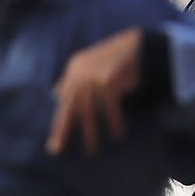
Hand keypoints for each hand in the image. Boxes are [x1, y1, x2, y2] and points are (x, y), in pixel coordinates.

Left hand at [47, 28, 143, 156]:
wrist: (138, 45)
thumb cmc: (116, 59)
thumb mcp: (91, 66)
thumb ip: (74, 79)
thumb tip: (55, 93)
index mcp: (74, 68)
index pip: (63, 99)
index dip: (59, 121)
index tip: (56, 141)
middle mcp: (80, 72)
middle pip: (69, 106)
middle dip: (63, 129)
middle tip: (57, 149)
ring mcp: (94, 76)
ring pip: (88, 110)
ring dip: (90, 132)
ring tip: (92, 150)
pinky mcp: (109, 80)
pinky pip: (110, 108)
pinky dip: (114, 122)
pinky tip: (117, 134)